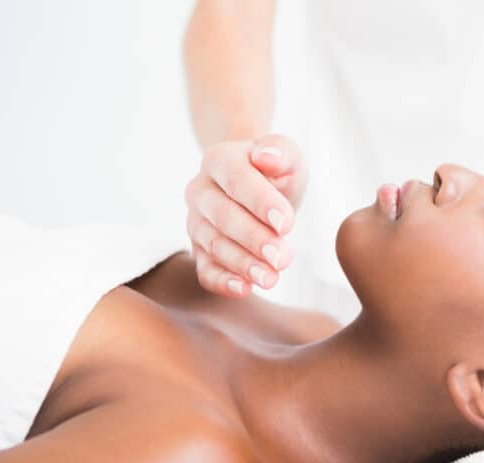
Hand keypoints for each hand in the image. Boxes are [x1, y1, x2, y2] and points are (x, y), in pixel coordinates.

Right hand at [185, 134, 306, 296]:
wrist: (260, 188)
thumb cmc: (276, 172)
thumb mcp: (288, 156)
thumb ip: (280, 151)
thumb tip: (266, 156)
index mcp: (218, 160)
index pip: (238, 180)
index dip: (261, 202)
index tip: (287, 224)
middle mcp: (200, 191)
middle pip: (223, 217)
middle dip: (254, 239)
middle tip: (282, 258)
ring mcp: (196, 222)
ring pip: (213, 245)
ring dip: (242, 264)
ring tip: (270, 278)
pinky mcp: (199, 250)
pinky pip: (204, 268)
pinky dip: (221, 281)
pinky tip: (243, 289)